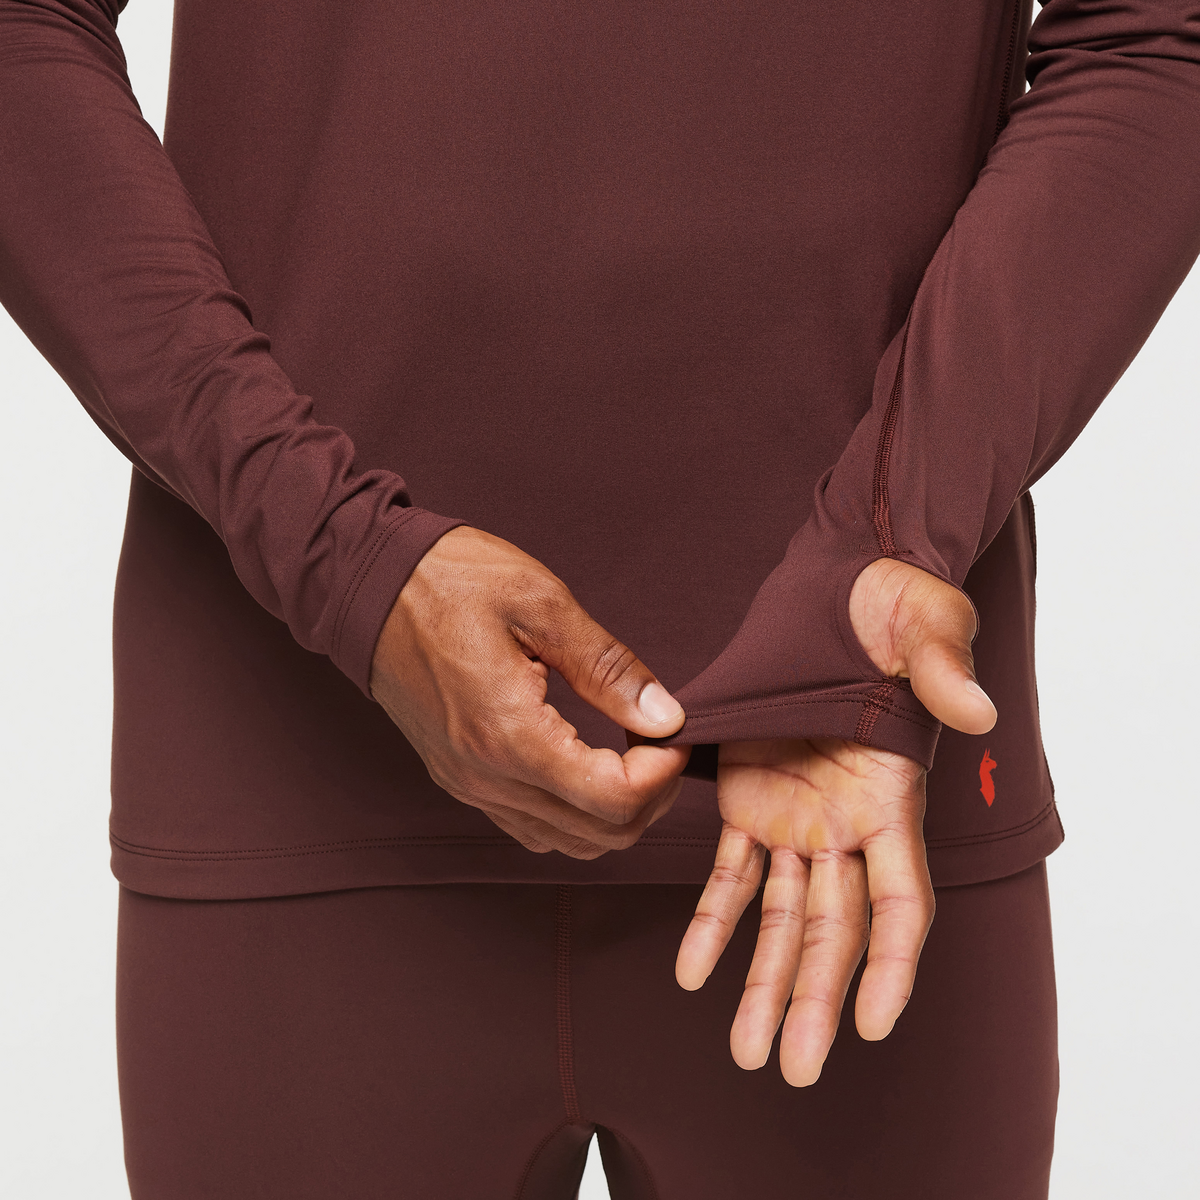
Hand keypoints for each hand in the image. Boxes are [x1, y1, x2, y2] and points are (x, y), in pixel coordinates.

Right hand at [370, 525, 690, 858]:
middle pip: (601, 836)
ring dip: (615, 811)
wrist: (365, 583)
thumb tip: (666, 716)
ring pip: (568, 844)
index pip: (615, 801)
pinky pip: (531, 828)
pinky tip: (586, 764)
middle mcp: (487, 776)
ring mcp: (469, 785)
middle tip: (661, 742)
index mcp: (510, 734)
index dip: (664, 773)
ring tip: (631, 753)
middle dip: (652, 796)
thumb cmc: (449, 580)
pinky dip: (575, 814)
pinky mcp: (458, 779)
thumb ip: (607, 667)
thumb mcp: (540, 602)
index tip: (673, 731)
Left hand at [676, 558, 996, 1083]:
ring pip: (781, 918)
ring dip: (763, 983)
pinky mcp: (750, 803)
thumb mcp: (924, 624)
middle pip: (836, 929)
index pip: (902, 897)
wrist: (838, 587)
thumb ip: (943, 669)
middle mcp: (848, 824)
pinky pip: (729, 874)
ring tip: (747, 1051)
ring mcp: (799, 820)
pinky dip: (711, 922)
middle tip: (792, 1069)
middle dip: (815, 999)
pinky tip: (692, 974)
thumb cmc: (891, 604)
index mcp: (892, 796)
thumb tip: (974, 712)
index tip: (873, 1023)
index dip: (893, 962)